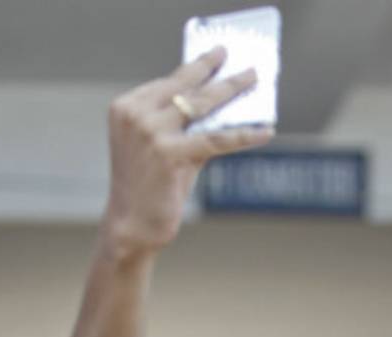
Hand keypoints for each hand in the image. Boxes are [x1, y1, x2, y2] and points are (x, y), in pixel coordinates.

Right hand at [100, 47, 274, 259]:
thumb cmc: (149, 187)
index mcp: (127, 107)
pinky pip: (216, 139)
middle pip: (186, 86)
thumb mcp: (160, 146)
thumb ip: (183, 124)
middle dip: (215, 70)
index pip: (170, 82)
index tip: (216, 55)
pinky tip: (264, 131)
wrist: (130, 226)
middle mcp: (136, 114)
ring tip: (253, 80)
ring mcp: (150, 132)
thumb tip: (224, 106)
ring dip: (232, 89)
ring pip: (202, 104)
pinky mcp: (169, 153)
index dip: (197, 68)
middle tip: (240, 62)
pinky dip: (243, 134)